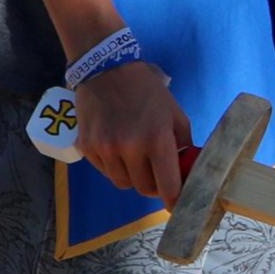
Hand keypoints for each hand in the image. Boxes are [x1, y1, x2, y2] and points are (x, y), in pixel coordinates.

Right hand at [74, 58, 189, 202]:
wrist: (105, 67)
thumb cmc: (146, 90)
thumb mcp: (174, 114)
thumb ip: (183, 145)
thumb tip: (187, 171)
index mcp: (157, 140)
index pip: (168, 187)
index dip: (175, 201)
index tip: (177, 206)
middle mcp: (130, 148)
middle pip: (144, 189)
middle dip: (154, 184)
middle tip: (155, 171)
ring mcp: (105, 148)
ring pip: (123, 182)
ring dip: (132, 175)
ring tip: (134, 157)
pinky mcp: (87, 146)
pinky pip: (104, 171)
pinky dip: (113, 166)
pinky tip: (116, 147)